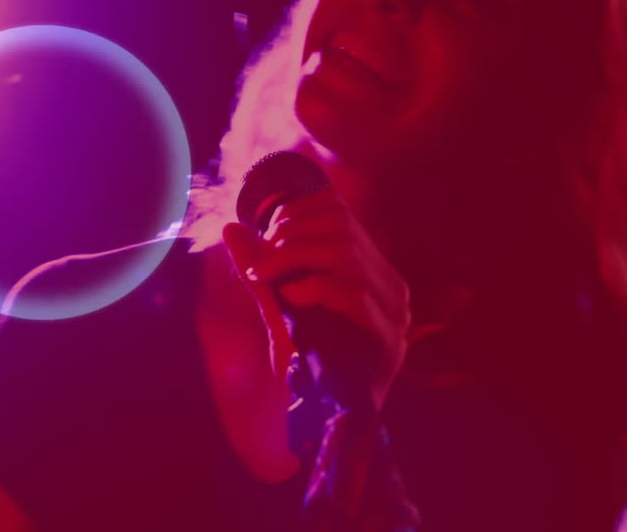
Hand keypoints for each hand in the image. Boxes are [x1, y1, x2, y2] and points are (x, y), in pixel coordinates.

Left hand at [222, 188, 411, 409]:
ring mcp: (394, 312)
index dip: (298, 212)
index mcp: (371, 268)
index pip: (341, 212)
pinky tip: (291, 297)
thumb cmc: (306, 356)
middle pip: (343, 228)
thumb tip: (231, 228)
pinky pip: (354, 294)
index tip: (267, 233)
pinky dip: (315, 287)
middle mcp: (391, 284)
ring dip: (296, 258)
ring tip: (267, 276)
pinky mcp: (387, 338)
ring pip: (347, 255)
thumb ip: (261, 266)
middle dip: (292, 235)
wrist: (321, 414)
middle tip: (262, 259)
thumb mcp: (278, 303)